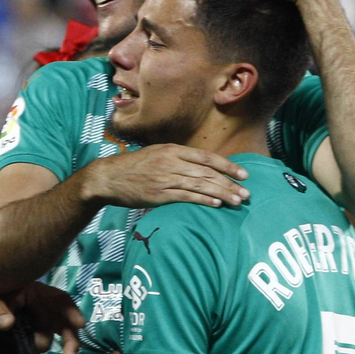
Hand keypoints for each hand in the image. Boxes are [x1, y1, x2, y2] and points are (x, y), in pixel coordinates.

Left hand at [0, 281, 84, 353]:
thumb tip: (8, 322)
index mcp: (34, 291)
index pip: (58, 299)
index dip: (71, 311)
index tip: (80, 325)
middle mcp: (40, 306)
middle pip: (62, 321)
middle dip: (70, 340)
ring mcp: (36, 322)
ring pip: (52, 336)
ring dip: (46, 346)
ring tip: (31, 351)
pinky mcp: (30, 335)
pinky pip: (39, 344)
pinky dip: (36, 351)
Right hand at [85, 145, 249, 208]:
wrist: (108, 177)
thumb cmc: (134, 167)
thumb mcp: (156, 154)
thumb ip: (178, 159)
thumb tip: (201, 167)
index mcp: (172, 150)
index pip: (207, 157)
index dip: (227, 166)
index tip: (243, 174)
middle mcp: (171, 162)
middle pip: (207, 172)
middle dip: (229, 183)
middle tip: (246, 193)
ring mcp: (165, 178)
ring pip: (200, 185)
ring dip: (221, 193)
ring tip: (237, 201)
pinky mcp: (159, 194)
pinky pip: (186, 197)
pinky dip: (203, 200)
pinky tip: (216, 204)